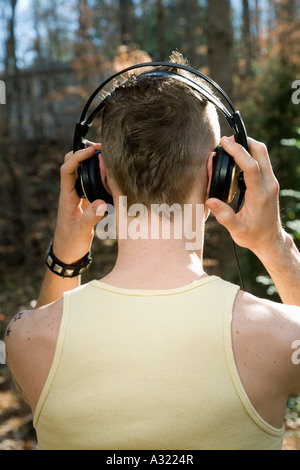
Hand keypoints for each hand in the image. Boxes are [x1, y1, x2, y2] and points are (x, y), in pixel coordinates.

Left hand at [52, 144, 106, 263]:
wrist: (67, 256)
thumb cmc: (70, 245)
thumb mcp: (81, 233)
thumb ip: (90, 218)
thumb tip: (100, 202)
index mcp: (66, 198)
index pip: (67, 169)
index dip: (78, 157)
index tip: (92, 151)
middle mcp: (70, 194)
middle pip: (71, 165)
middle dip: (83, 153)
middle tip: (101, 148)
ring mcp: (77, 197)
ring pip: (81, 173)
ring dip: (91, 163)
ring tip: (108, 157)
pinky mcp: (85, 203)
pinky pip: (89, 183)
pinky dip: (98, 175)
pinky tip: (110, 175)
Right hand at [206, 136, 284, 259]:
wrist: (270, 240)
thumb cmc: (253, 236)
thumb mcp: (237, 230)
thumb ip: (224, 216)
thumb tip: (210, 201)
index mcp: (260, 195)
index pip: (251, 166)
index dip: (238, 151)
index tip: (225, 142)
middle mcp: (268, 185)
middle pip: (261, 152)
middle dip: (245, 141)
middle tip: (227, 140)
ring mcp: (270, 182)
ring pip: (262, 154)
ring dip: (247, 146)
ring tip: (229, 148)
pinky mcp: (268, 182)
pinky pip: (261, 161)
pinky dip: (249, 155)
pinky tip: (236, 159)